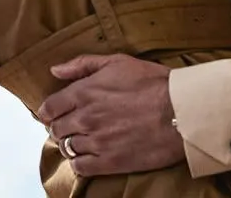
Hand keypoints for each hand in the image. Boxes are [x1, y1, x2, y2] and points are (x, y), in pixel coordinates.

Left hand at [33, 54, 184, 177]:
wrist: (181, 112)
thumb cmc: (153, 83)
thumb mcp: (118, 62)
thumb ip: (82, 65)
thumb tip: (54, 71)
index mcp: (84, 92)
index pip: (49, 108)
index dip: (49, 112)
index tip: (55, 114)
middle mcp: (85, 118)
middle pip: (56, 129)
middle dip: (61, 127)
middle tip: (72, 127)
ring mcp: (96, 142)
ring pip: (67, 148)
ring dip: (72, 144)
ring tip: (85, 141)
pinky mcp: (109, 162)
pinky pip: (80, 167)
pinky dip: (80, 163)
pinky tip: (90, 157)